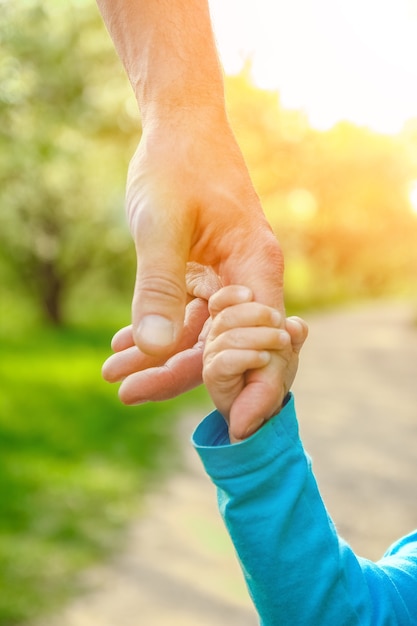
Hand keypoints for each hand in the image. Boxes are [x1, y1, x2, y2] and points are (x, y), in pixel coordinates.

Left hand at [103, 113, 283, 400]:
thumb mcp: (162, 225)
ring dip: (157, 354)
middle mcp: (249, 279)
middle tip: (124, 392)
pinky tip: (124, 345)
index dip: (248, 386)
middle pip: (224, 345)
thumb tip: (154, 350)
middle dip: (177, 375)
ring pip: (198, 333)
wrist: (180, 126)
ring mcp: (227, 278)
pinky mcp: (205, 273)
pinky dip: (156, 329)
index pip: (261, 344)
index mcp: (256, 268)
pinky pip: (185, 313)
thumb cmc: (178, 165)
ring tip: (112, 372)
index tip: (229, 426)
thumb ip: (159, 286)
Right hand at [203, 286, 307, 441]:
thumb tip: (295, 324)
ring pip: (230, 336)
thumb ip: (293, 334)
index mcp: (228, 326)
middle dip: (257, 314)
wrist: (266, 410)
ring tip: (281, 342)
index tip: (251, 294)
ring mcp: (212, 357)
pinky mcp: (213, 376)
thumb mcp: (287, 350)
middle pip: (227, 315)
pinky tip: (264, 358)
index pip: (220, 302)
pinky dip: (249, 355)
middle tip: (278, 323)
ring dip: (261, 336)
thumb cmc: (270, 375)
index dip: (232, 294)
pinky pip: (227, 359)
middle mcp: (215, 338)